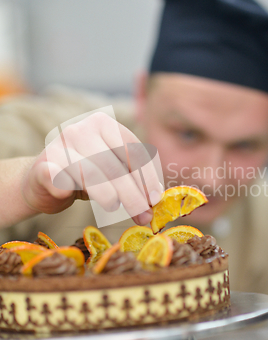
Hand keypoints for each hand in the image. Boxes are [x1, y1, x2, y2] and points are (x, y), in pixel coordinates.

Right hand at [21, 112, 162, 224]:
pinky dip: (66, 188)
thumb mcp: (111, 170)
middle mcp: (80, 129)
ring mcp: (59, 146)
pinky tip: (71, 196)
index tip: (155, 199)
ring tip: (116, 209)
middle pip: (115, 165)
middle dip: (133, 194)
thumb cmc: (83, 175)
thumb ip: (132, 177)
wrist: (40, 180)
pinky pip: (60, 179)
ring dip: (109, 196)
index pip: (132, 149)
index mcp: (103, 124)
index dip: (146, 176)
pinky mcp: (42, 167)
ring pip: (92, 174)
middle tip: (144, 215)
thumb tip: (156, 198)